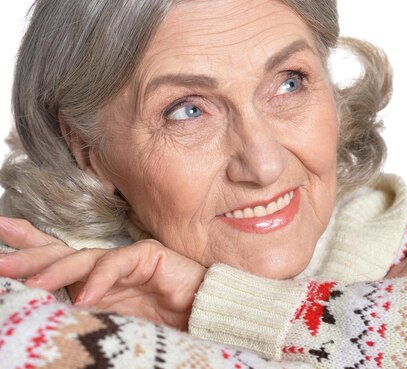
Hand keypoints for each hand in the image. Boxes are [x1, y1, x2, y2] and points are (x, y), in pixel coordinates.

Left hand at [0, 216, 205, 330]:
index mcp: (95, 282)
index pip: (56, 262)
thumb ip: (83, 317)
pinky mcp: (149, 256)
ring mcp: (127, 259)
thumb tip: (40, 317)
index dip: (29, 251)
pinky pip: (119, 263)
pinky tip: (84, 296)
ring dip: (56, 270)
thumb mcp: (110, 326)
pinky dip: (101, 279)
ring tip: (31, 285)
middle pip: (61, 254)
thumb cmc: (161, 328)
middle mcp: (106, 267)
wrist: (204, 320)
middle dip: (28, 254)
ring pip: (85, 257)